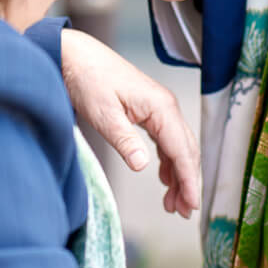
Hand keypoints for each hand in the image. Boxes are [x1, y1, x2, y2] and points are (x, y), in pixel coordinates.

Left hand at [59, 30, 199, 216]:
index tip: (192, 205)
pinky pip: (167, 141)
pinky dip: (168, 163)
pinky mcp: (150, 111)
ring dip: (178, 176)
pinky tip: (164, 179)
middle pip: (187, 151)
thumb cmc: (88, 78)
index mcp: (161, 108)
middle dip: (188, 183)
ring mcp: (160, 109)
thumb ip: (125, 140)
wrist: (76, 56)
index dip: (188, 180)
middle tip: (184, 212)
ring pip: (179, 148)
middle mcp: (167, 108)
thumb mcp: (103, 113)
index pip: (182, 151)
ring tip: (173, 204)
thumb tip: (142, 166)